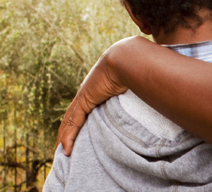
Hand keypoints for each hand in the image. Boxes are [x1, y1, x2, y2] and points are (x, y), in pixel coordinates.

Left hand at [55, 40, 129, 154]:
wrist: (127, 58)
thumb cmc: (133, 67)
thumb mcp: (132, 83)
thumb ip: (136, 90)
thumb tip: (152, 94)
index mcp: (95, 89)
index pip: (81, 110)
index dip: (76, 123)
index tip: (74, 135)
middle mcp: (86, 93)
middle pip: (71, 117)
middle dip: (66, 132)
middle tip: (61, 147)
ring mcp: (83, 97)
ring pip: (68, 122)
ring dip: (63, 138)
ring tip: (60, 153)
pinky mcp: (84, 101)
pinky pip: (73, 123)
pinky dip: (69, 137)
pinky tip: (66, 150)